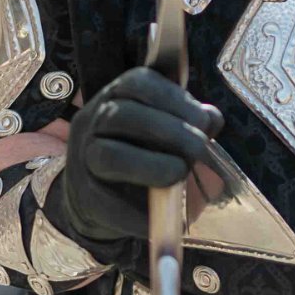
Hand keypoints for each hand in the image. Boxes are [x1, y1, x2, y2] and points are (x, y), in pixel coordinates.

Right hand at [63, 67, 223, 243]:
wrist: (105, 200)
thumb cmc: (146, 157)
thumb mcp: (171, 135)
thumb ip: (192, 123)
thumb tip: (212, 117)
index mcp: (115, 97)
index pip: (136, 82)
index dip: (172, 97)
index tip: (202, 119)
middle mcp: (92, 122)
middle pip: (121, 115)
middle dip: (169, 130)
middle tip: (200, 147)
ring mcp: (82, 159)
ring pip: (108, 155)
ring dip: (151, 165)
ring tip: (180, 173)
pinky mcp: (84, 197)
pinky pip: (107, 201)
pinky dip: (140, 208)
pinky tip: (166, 212)